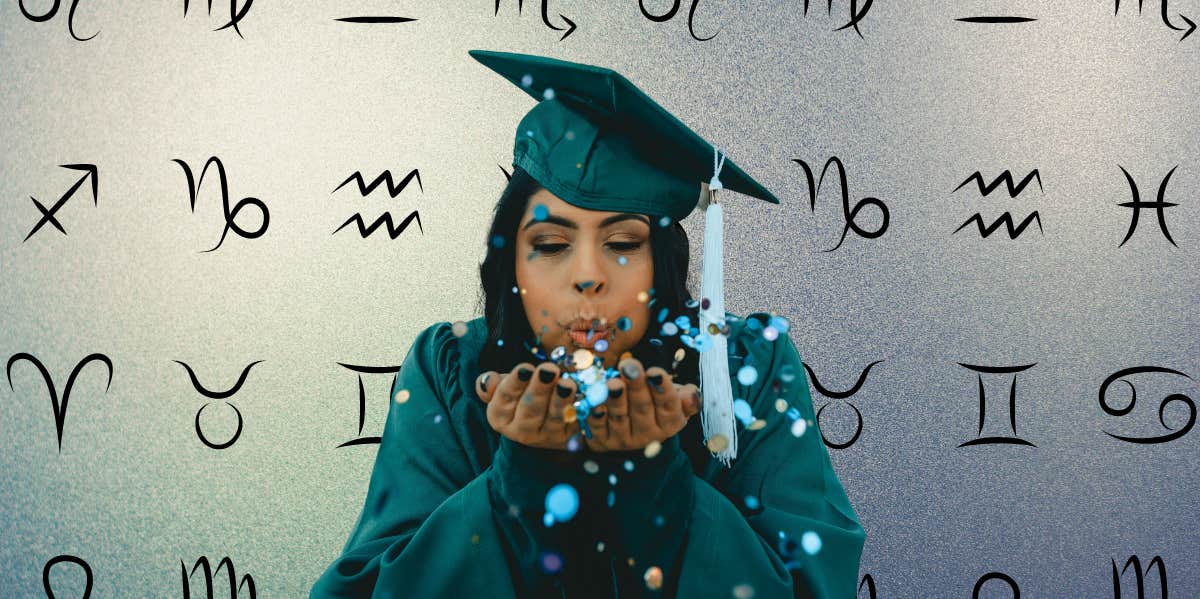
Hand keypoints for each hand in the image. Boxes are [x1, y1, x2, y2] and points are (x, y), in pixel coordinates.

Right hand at [476, 361, 578, 449]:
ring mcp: (547, 437)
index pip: (505, 399)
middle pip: (530, 410)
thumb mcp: (506, 386)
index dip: (514, 384)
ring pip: (555, 419)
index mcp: (500, 417)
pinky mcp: (569, 438)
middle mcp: (521, 431)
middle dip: (540, 390)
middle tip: (549, 370)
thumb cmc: (522, 392)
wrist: (545, 414)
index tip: (525, 368)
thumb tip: (488, 380)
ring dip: (562, 401)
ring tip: (568, 384)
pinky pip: (578, 425)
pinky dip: (585, 413)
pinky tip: (591, 399)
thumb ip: (493, 384)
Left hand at [584, 357, 700, 452]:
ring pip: (620, 417)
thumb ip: (686, 397)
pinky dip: (594, 414)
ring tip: (613, 383)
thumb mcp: (674, 397)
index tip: (655, 372)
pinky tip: (593, 401)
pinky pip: (597, 427)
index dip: (662, 389)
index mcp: (669, 423)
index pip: (668, 406)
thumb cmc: (655, 402)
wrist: (629, 425)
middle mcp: (648, 435)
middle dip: (636, 387)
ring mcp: (623, 439)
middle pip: (642, 409)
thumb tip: (690, 396)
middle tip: (630, 367)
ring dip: (616, 400)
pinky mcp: (601, 440)